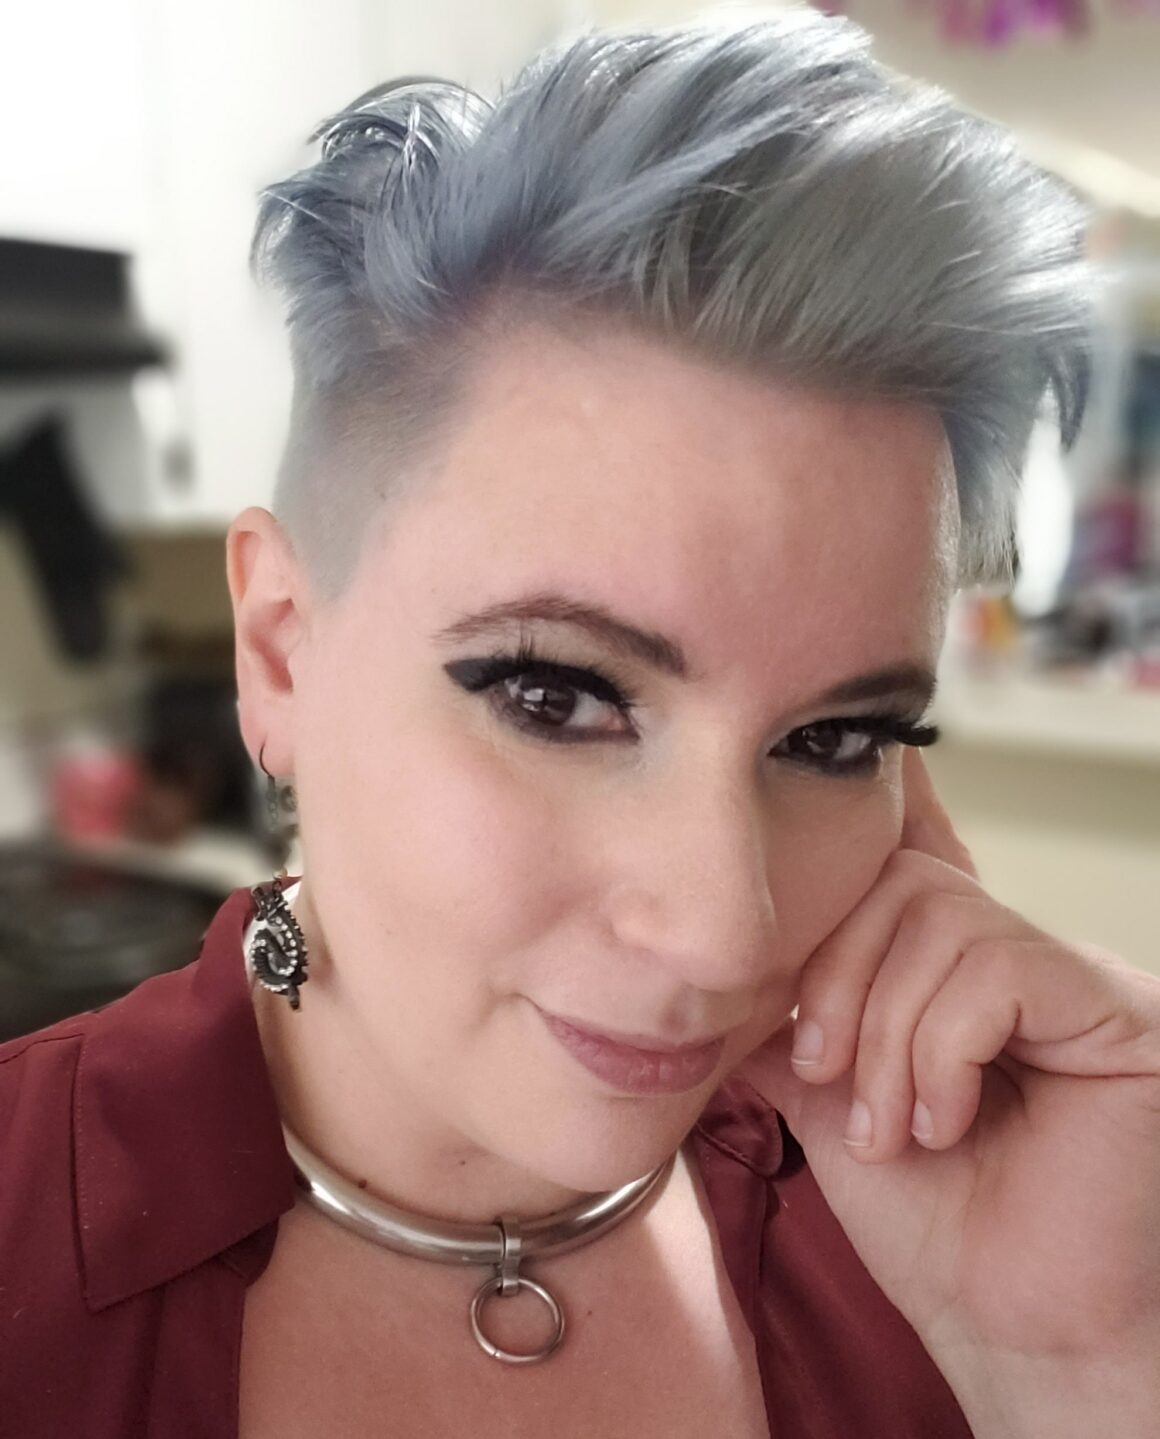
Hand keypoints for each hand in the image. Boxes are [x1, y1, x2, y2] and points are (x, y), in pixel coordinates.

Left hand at [740, 748, 1159, 1433]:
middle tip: (826, 1081)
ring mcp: (1073, 977)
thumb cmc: (931, 1221)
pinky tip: (945, 1121)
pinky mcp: (1118, 1010)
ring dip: (886, 1035)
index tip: (798, 910)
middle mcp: (1018, 955)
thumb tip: (724, 958)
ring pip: (940, 922)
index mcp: (952, 970)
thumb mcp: (830, 1099)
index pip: (891, 873)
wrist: (1012, 1327)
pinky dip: (941, 1048)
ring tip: (889, 1127)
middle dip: (837, 982)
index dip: (844, 876)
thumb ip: (790, 1017)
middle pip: (899, 883)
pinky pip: (995, 968)